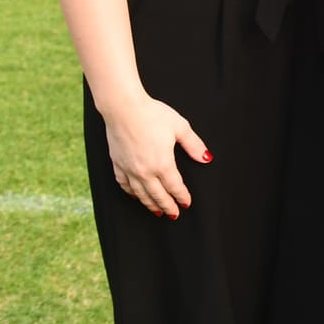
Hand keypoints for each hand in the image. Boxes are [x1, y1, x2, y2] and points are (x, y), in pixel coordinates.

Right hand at [100, 93, 208, 217]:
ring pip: (140, 194)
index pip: (175, 186)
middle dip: (167, 206)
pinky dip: (131, 193)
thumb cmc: (152, 114)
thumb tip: (206, 158)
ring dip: (150, 204)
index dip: (182, 196)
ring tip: (157, 211)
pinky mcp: (117, 164)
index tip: (187, 203)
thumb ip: (193, 145)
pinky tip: (135, 195)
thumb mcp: (180, 127)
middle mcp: (144, 171)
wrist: (123, 108)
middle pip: (158, 195)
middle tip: (174, 215)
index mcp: (162, 163)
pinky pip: (124, 185)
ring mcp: (129, 169)